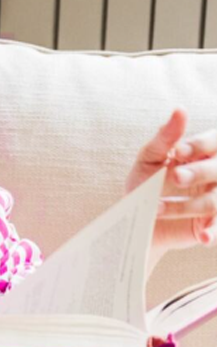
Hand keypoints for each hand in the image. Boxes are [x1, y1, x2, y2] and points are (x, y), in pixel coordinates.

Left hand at [126, 109, 216, 265]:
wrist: (137, 221)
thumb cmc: (143, 183)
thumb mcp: (148, 159)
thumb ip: (165, 137)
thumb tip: (180, 110)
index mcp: (200, 153)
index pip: (213, 143)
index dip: (199, 146)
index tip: (178, 151)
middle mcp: (214, 173)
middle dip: (197, 173)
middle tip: (175, 178)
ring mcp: (215, 198)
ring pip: (215, 200)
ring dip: (187, 205)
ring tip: (156, 209)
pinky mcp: (212, 222)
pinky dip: (212, 230)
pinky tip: (202, 236)